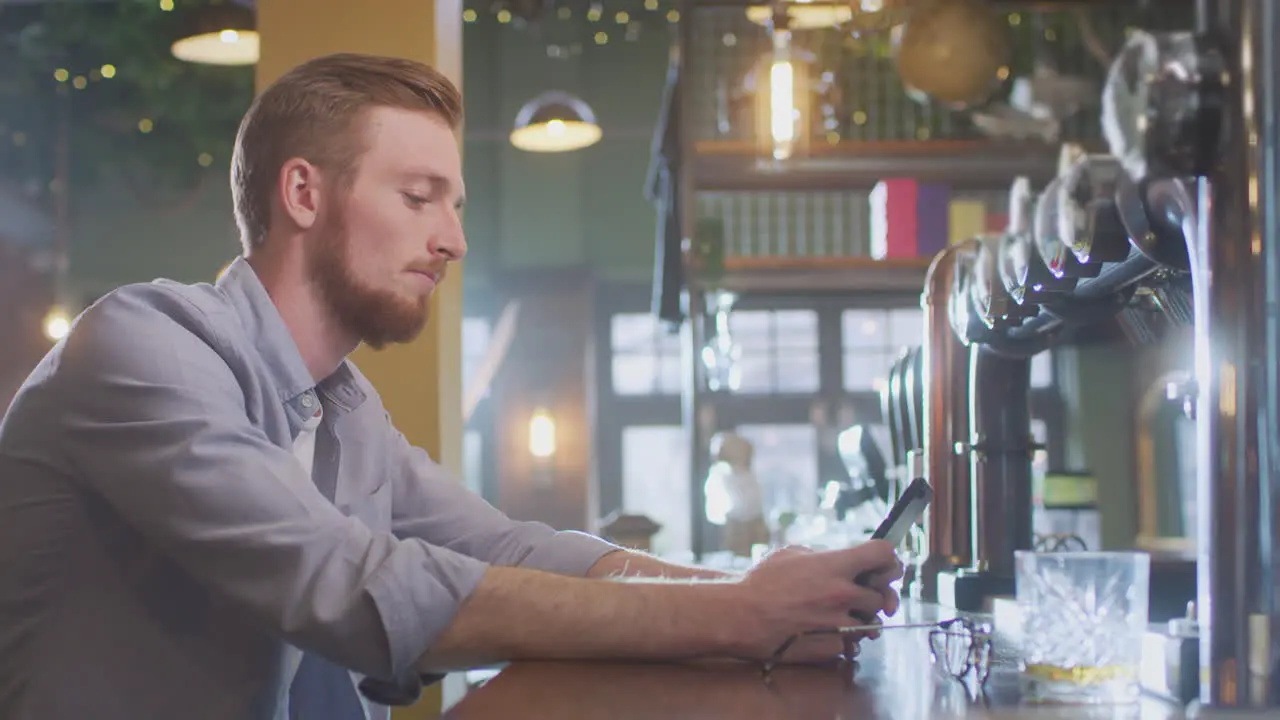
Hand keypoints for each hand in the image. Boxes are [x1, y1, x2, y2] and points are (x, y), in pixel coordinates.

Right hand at [726, 542, 902, 662]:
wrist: (743, 617)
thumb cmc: (761, 583)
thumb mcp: (791, 555)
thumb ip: (823, 557)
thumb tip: (838, 561)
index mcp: (835, 566)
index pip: (884, 554)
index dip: (889, 558)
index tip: (885, 564)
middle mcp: (843, 593)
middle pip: (883, 594)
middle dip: (874, 594)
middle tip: (863, 595)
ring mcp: (841, 623)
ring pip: (873, 622)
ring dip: (863, 619)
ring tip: (843, 616)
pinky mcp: (834, 647)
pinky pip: (853, 643)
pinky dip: (846, 639)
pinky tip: (828, 633)